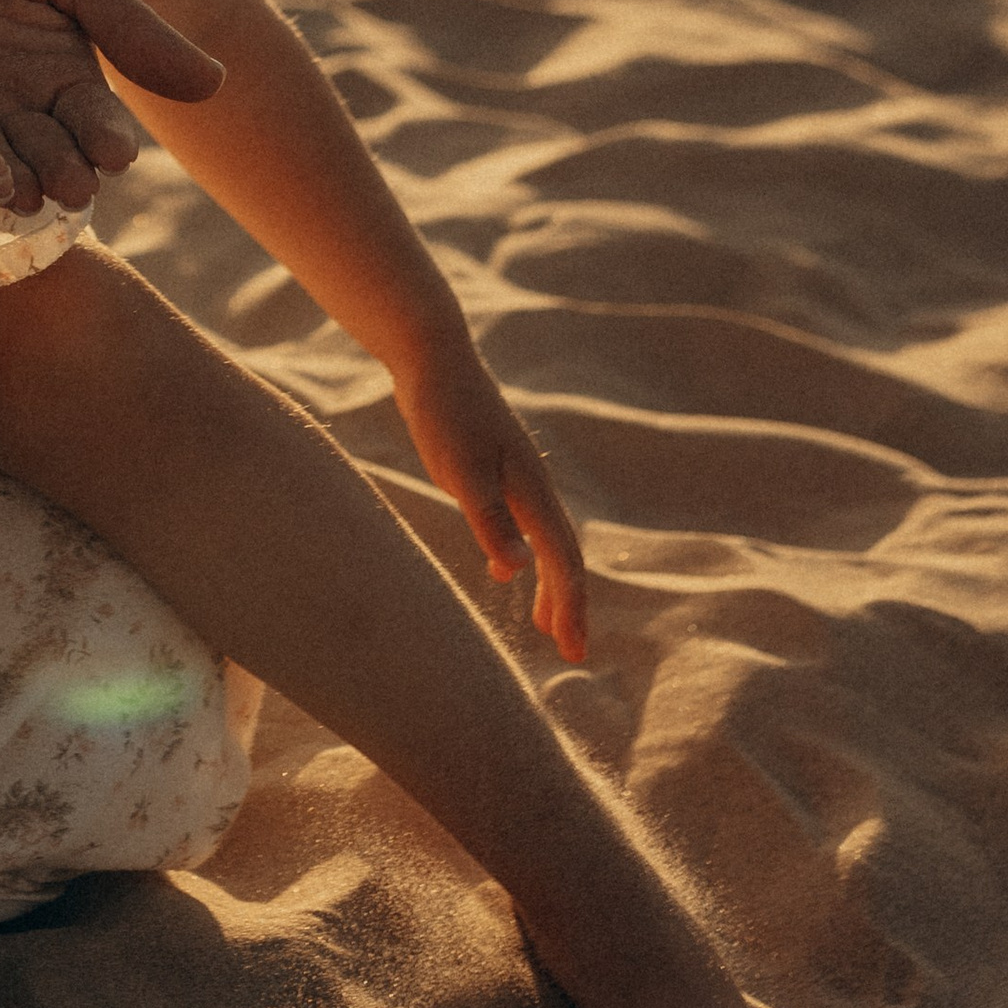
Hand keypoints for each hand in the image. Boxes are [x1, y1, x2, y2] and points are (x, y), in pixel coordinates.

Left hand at [0, 0, 225, 217]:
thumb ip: (130, 26)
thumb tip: (215, 83)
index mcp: (61, 76)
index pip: (93, 120)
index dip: (105, 136)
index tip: (116, 153)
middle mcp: (12, 110)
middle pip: (45, 154)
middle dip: (59, 170)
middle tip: (68, 185)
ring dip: (3, 181)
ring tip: (16, 189)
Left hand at [391, 329, 589, 662]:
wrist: (434, 358)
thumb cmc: (445, 413)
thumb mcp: (460, 471)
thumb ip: (488, 518)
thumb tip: (518, 569)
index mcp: (531, 491)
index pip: (562, 561)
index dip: (571, 607)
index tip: (573, 649)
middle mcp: (533, 486)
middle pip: (562, 556)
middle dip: (569, 604)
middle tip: (571, 650)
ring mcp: (516, 477)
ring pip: (545, 541)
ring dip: (550, 584)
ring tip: (545, 624)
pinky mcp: (495, 469)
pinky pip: (523, 524)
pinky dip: (523, 556)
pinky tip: (503, 572)